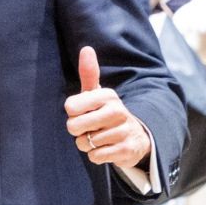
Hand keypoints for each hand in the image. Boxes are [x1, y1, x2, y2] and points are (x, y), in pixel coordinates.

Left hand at [64, 47, 151, 168]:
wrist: (135, 137)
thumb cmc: (106, 112)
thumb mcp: (97, 93)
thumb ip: (89, 73)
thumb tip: (86, 48)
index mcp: (107, 95)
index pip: (70, 107)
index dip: (72, 112)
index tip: (82, 111)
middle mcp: (117, 111)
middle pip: (73, 126)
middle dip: (77, 130)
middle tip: (89, 127)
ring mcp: (123, 131)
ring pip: (84, 143)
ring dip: (87, 144)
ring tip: (100, 137)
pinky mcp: (127, 150)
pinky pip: (95, 156)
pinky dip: (96, 155)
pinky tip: (107, 148)